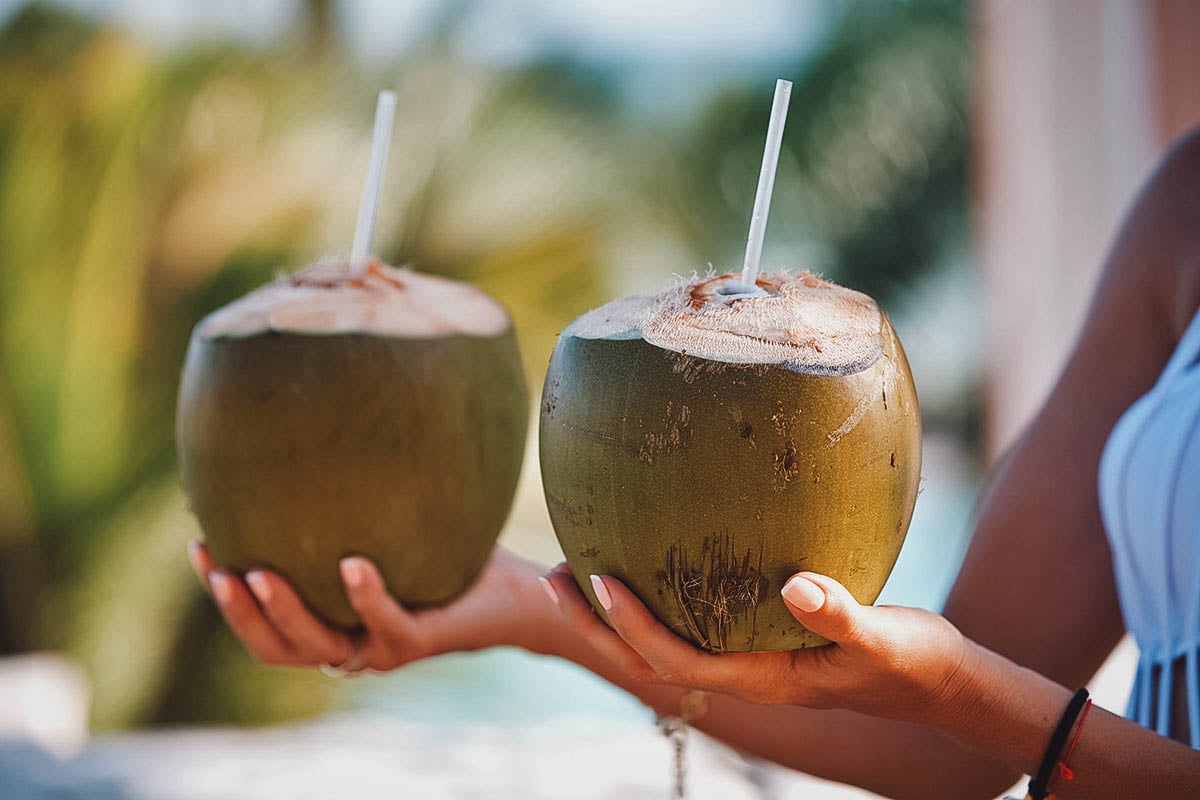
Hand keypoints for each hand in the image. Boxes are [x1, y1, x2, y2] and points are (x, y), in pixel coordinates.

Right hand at [188, 541, 552, 672]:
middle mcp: (350, 647)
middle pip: (275, 648)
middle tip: (217, 567)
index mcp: (333, 627)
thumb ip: (351, 506)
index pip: (264, 626)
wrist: (513, 593)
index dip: (225, 596)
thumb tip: (318, 432)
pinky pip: (385, 623)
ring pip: (317, 645)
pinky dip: (365, 595)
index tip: (199, 546)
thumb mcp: (390, 528)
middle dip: (240, 612)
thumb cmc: (447, 557)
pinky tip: (351, 563)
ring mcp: (382, 650)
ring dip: (284, 612)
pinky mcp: (418, 642)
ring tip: (258, 573)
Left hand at [542, 564, 970, 722]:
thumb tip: (795, 587)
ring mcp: (747, 657)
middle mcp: (742, 670)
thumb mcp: (885, 638)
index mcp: (761, 679)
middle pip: (649, 657)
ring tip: (575, 564)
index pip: (677, 660)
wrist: (935, 681)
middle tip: (555, 572)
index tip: (599, 580)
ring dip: (613, 614)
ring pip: (663, 642)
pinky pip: (690, 622)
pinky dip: (656, 597)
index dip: (633, 626)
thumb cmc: (912, 662)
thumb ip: (842, 615)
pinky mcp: (757, 637)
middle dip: (596, 624)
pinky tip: (649, 553)